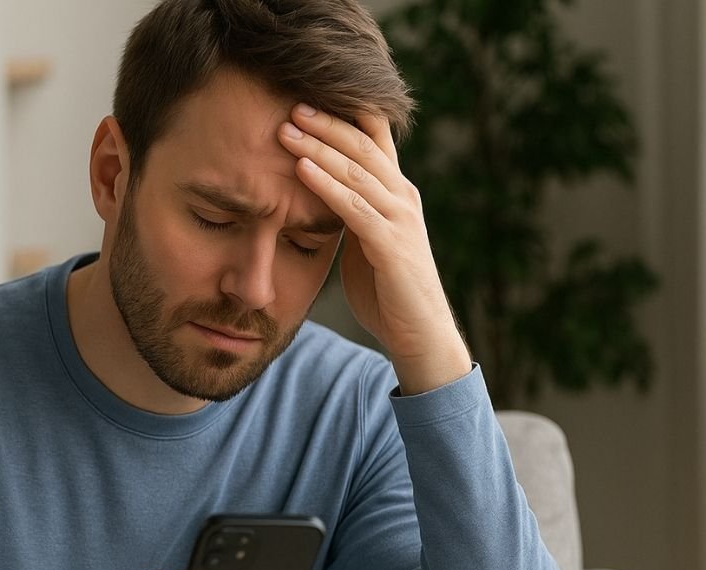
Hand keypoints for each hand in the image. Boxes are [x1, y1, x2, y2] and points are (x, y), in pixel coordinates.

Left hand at [277, 103, 472, 394]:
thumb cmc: (387, 290)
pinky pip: (354, 207)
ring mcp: (400, 219)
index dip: (343, 116)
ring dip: (319, 148)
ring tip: (286, 130)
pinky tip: (301, 170)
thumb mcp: (365, 241)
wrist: (419, 335)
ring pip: (357, 171)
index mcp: (396, 193)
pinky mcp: (392, 245)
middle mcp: (403, 198)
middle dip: (326, 123)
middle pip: (364, 145)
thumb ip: (349, 212)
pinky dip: (326, 186)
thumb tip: (318, 192)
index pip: (373, 140)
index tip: (305, 99)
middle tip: (290, 105)